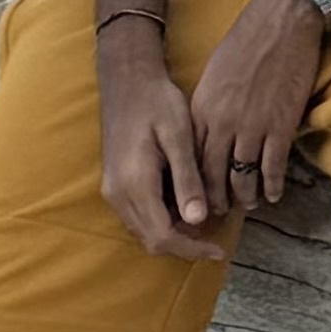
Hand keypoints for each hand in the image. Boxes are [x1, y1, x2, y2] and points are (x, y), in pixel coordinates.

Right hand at [95, 21, 221, 257]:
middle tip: (214, 238)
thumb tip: (198, 220)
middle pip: (151, 240)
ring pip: (143, 231)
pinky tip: (182, 205)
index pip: (163, 236)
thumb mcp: (178, 136)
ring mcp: (112, 191)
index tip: (218, 250)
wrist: (127, 81)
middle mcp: (118, 194)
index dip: (192, 249)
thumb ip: (187, 179)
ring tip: (202, 220)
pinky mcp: (113, 185)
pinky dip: (160, 221)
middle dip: (184, 246)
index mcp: (135, 183)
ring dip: (172, 234)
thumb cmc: (156, 102)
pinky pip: (137, 217)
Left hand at [182, 0, 325, 213]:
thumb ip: (208, 106)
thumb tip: (206, 132)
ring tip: (248, 205)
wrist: (283, 19)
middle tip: (218, 213)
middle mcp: (222, 122)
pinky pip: (272, 169)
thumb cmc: (248, 40)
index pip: (189, 158)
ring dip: (245, 197)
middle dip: (215, 199)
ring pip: (242, 178)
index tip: (193, 196)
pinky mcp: (280, 126)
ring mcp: (252, 127)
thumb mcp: (215, 73)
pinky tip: (272, 194)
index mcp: (202, 107)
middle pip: (212, 176)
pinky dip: (271, 186)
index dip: (191, 182)